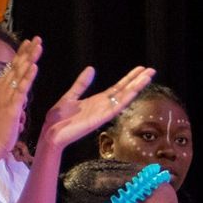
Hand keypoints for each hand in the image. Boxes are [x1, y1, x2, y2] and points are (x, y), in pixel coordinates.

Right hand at [0, 38, 40, 153]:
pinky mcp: (12, 106)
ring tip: (38, 46)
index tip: (29, 42)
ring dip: (29, 58)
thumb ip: (11, 94)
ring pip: (19, 73)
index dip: (21, 53)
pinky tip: (34, 67)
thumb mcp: (4, 105)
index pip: (11, 66)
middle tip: (37, 38)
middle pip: (16, 65)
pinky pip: (22, 89)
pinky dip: (28, 77)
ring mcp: (5, 96)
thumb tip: (19, 87)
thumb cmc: (0, 126)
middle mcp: (0, 88)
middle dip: (27, 51)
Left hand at [38, 63, 157, 152]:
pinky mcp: (100, 119)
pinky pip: (116, 107)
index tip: (140, 69)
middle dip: (138, 80)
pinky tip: (134, 90)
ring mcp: (103, 113)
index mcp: (97, 101)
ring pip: (124, 97)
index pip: (118, 87)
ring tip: (148, 76)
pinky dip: (126, 98)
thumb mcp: (71, 96)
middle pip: (125, 91)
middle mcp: (104, 107)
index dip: (129, 78)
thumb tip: (91, 69)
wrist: (51, 133)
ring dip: (136, 86)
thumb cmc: (59, 119)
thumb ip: (81, 84)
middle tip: (151, 70)